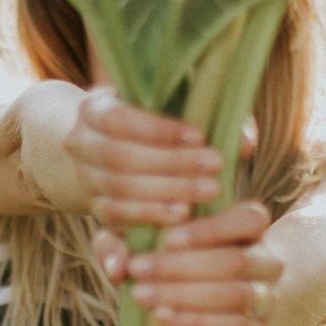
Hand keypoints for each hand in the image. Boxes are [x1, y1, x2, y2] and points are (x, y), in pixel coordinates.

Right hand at [61, 88, 224, 227]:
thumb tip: (246, 142)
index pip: (118, 118)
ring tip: (208, 192)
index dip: (157, 129)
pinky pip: (115, 215)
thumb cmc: (147, 123)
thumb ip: (209, 117)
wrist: (99, 149)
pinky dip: (148, 216)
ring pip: (118, 188)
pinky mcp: (94, 207)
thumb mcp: (166, 109)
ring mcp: (84, 178)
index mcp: (92, 109)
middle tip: (214, 165)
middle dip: (170, 162)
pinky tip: (182, 215)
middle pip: (119, 155)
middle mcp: (79, 142)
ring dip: (165, 191)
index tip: (198, 135)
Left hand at [97, 203, 325, 325]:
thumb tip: (113, 265)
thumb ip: (125, 246)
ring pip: (235, 293)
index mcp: (250, 229)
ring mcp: (267, 298)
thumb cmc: (185, 267)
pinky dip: (197, 321)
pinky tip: (165, 316)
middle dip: (180, 265)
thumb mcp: (154, 246)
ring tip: (142, 294)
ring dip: (184, 294)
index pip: (248, 219)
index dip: (211, 229)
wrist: (236, 312)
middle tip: (137, 269)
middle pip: (234, 260)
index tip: (169, 238)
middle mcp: (266, 261)